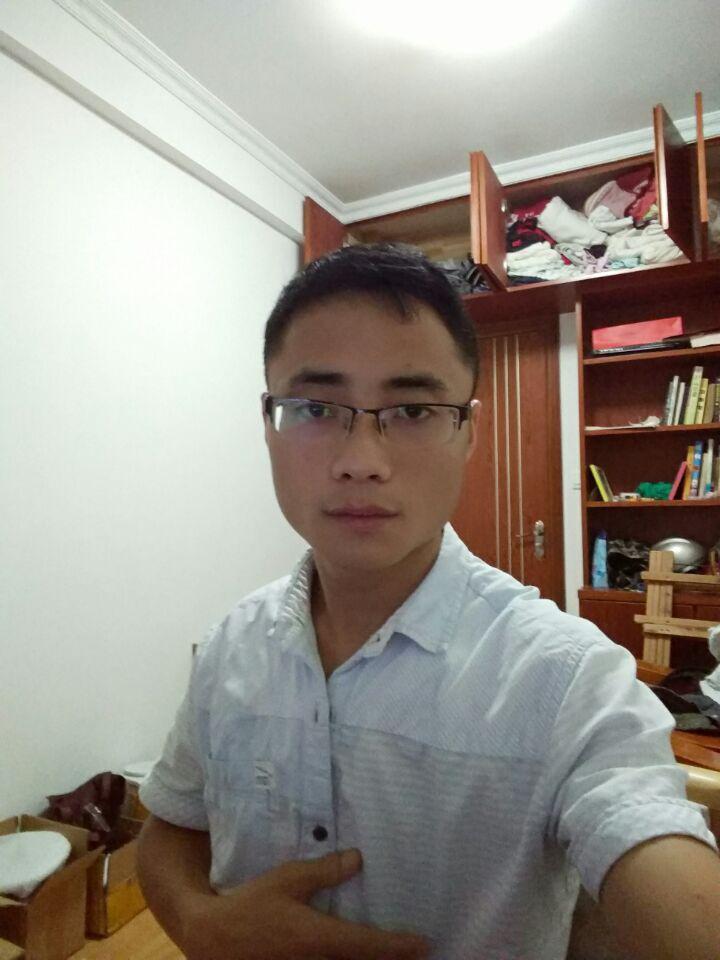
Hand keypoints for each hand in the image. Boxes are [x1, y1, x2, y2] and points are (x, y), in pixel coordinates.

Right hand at [181, 848, 430, 959]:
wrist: (212, 939)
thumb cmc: (251, 905)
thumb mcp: (287, 880)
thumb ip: (324, 871)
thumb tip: (358, 859)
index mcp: (319, 938)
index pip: (369, 945)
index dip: (399, 946)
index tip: (424, 943)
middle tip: (414, 952)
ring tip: (392, 955)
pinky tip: (352, 955)